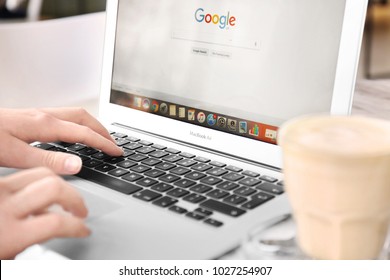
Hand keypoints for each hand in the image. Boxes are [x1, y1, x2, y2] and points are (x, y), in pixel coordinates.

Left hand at [0, 107, 122, 173]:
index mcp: (44, 125)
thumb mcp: (14, 155)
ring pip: (74, 115)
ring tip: (100, 137)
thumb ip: (47, 160)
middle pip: (83, 118)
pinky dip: (77, 125)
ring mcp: (37, 115)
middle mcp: (44, 116)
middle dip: (102, 130)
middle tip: (114, 143)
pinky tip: (73, 135)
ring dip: (91, 125)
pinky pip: (63, 118)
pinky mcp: (30, 118)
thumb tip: (78, 164)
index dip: (103, 143)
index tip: (116, 152)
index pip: (84, 133)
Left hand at [0, 168, 89, 259]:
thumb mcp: (8, 255)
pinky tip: (41, 195)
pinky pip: (26, 174)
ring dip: (61, 185)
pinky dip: (40, 182)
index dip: (78, 227)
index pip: (57, 223)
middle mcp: (4, 206)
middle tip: (80, 210)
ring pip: (43, 173)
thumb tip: (57, 225)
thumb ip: (33, 239)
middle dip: (75, 199)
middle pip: (55, 189)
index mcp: (9, 234)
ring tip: (64, 198)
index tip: (83, 230)